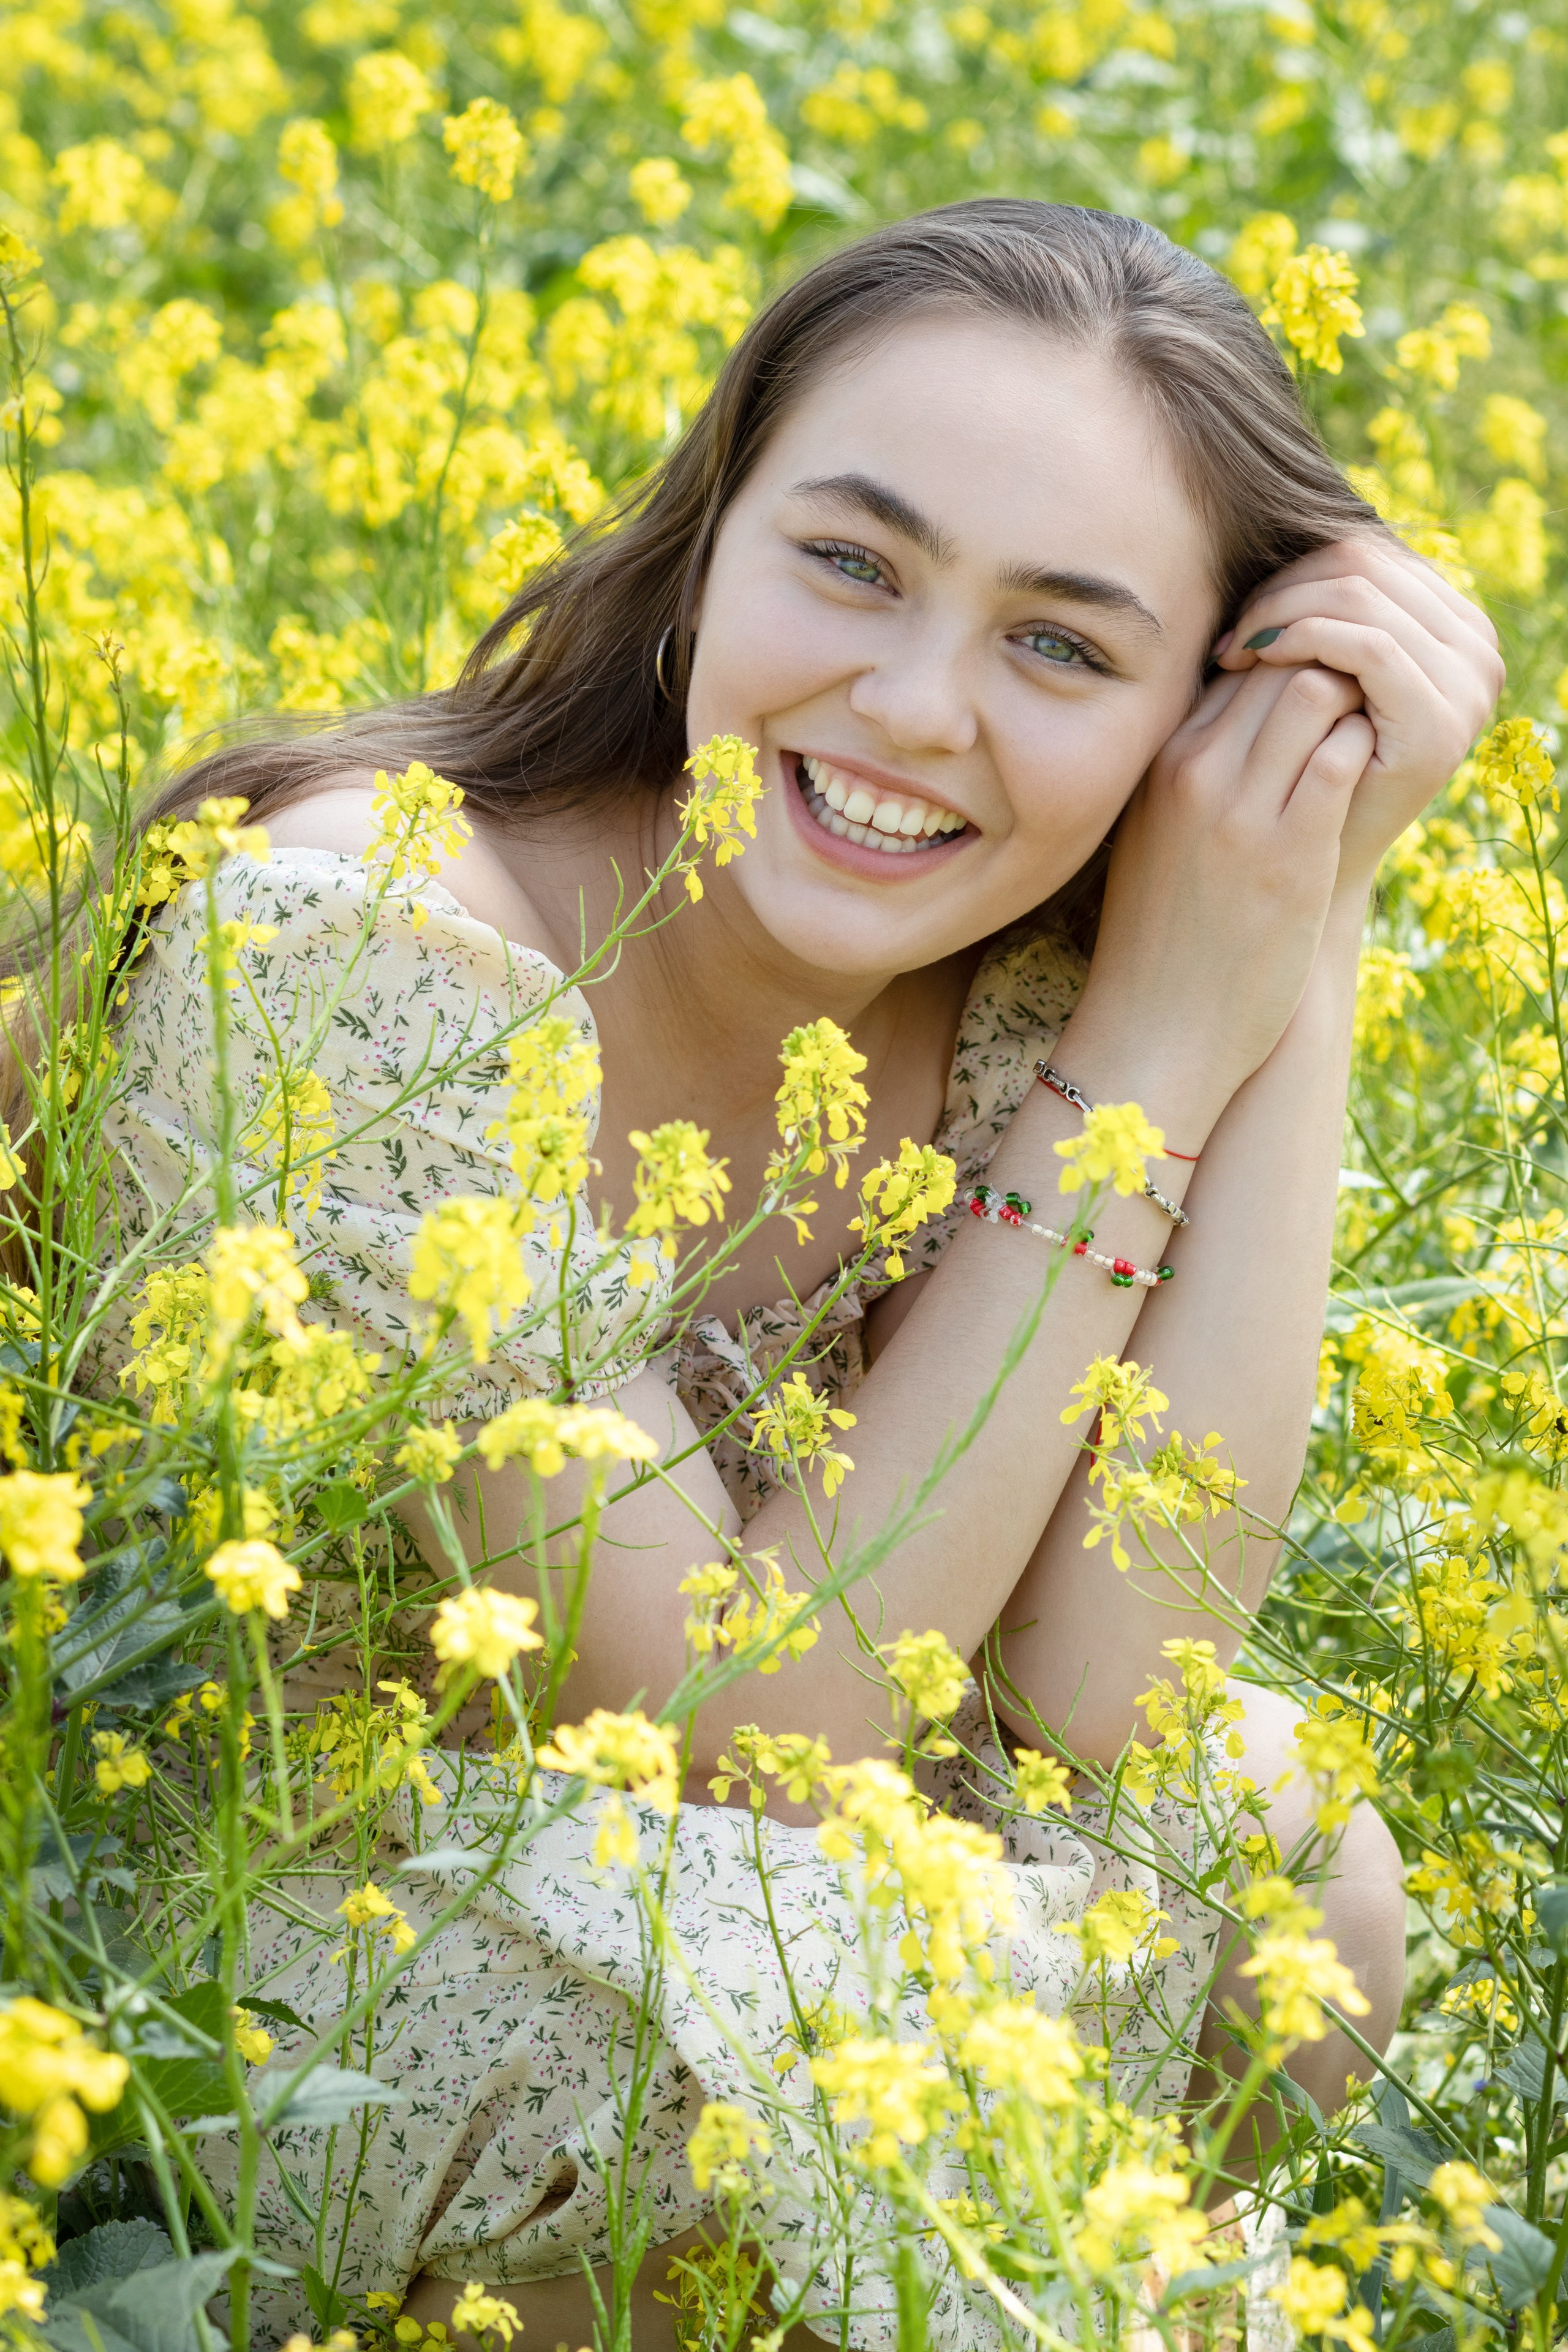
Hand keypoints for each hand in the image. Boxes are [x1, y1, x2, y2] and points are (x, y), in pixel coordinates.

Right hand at [1076, 535, 1501, 1114]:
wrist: (1155, 1028)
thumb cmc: (1159, 937)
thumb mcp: (1151, 837)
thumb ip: (1187, 774)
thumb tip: (1240, 720)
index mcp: (1156, 766)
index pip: (1229, 665)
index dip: (1280, 665)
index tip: (1308, 695)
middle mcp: (1192, 774)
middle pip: (1275, 663)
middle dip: (1323, 666)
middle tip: (1352, 703)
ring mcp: (1241, 812)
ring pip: (1313, 692)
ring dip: (1351, 701)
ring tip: (1361, 734)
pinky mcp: (1291, 854)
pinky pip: (1342, 757)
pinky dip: (1365, 750)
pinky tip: (1368, 778)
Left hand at [1215, 535, 1503, 892]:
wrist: (1312, 868)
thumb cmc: (1301, 770)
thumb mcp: (1316, 678)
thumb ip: (1321, 614)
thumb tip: (1265, 521)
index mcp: (1454, 625)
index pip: (1367, 553)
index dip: (1293, 571)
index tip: (1238, 613)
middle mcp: (1476, 646)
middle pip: (1364, 563)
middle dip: (1283, 589)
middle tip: (1228, 633)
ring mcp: (1467, 683)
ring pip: (1360, 595)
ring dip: (1281, 613)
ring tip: (1232, 650)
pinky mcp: (1442, 718)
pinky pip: (1365, 645)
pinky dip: (1301, 640)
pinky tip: (1252, 660)